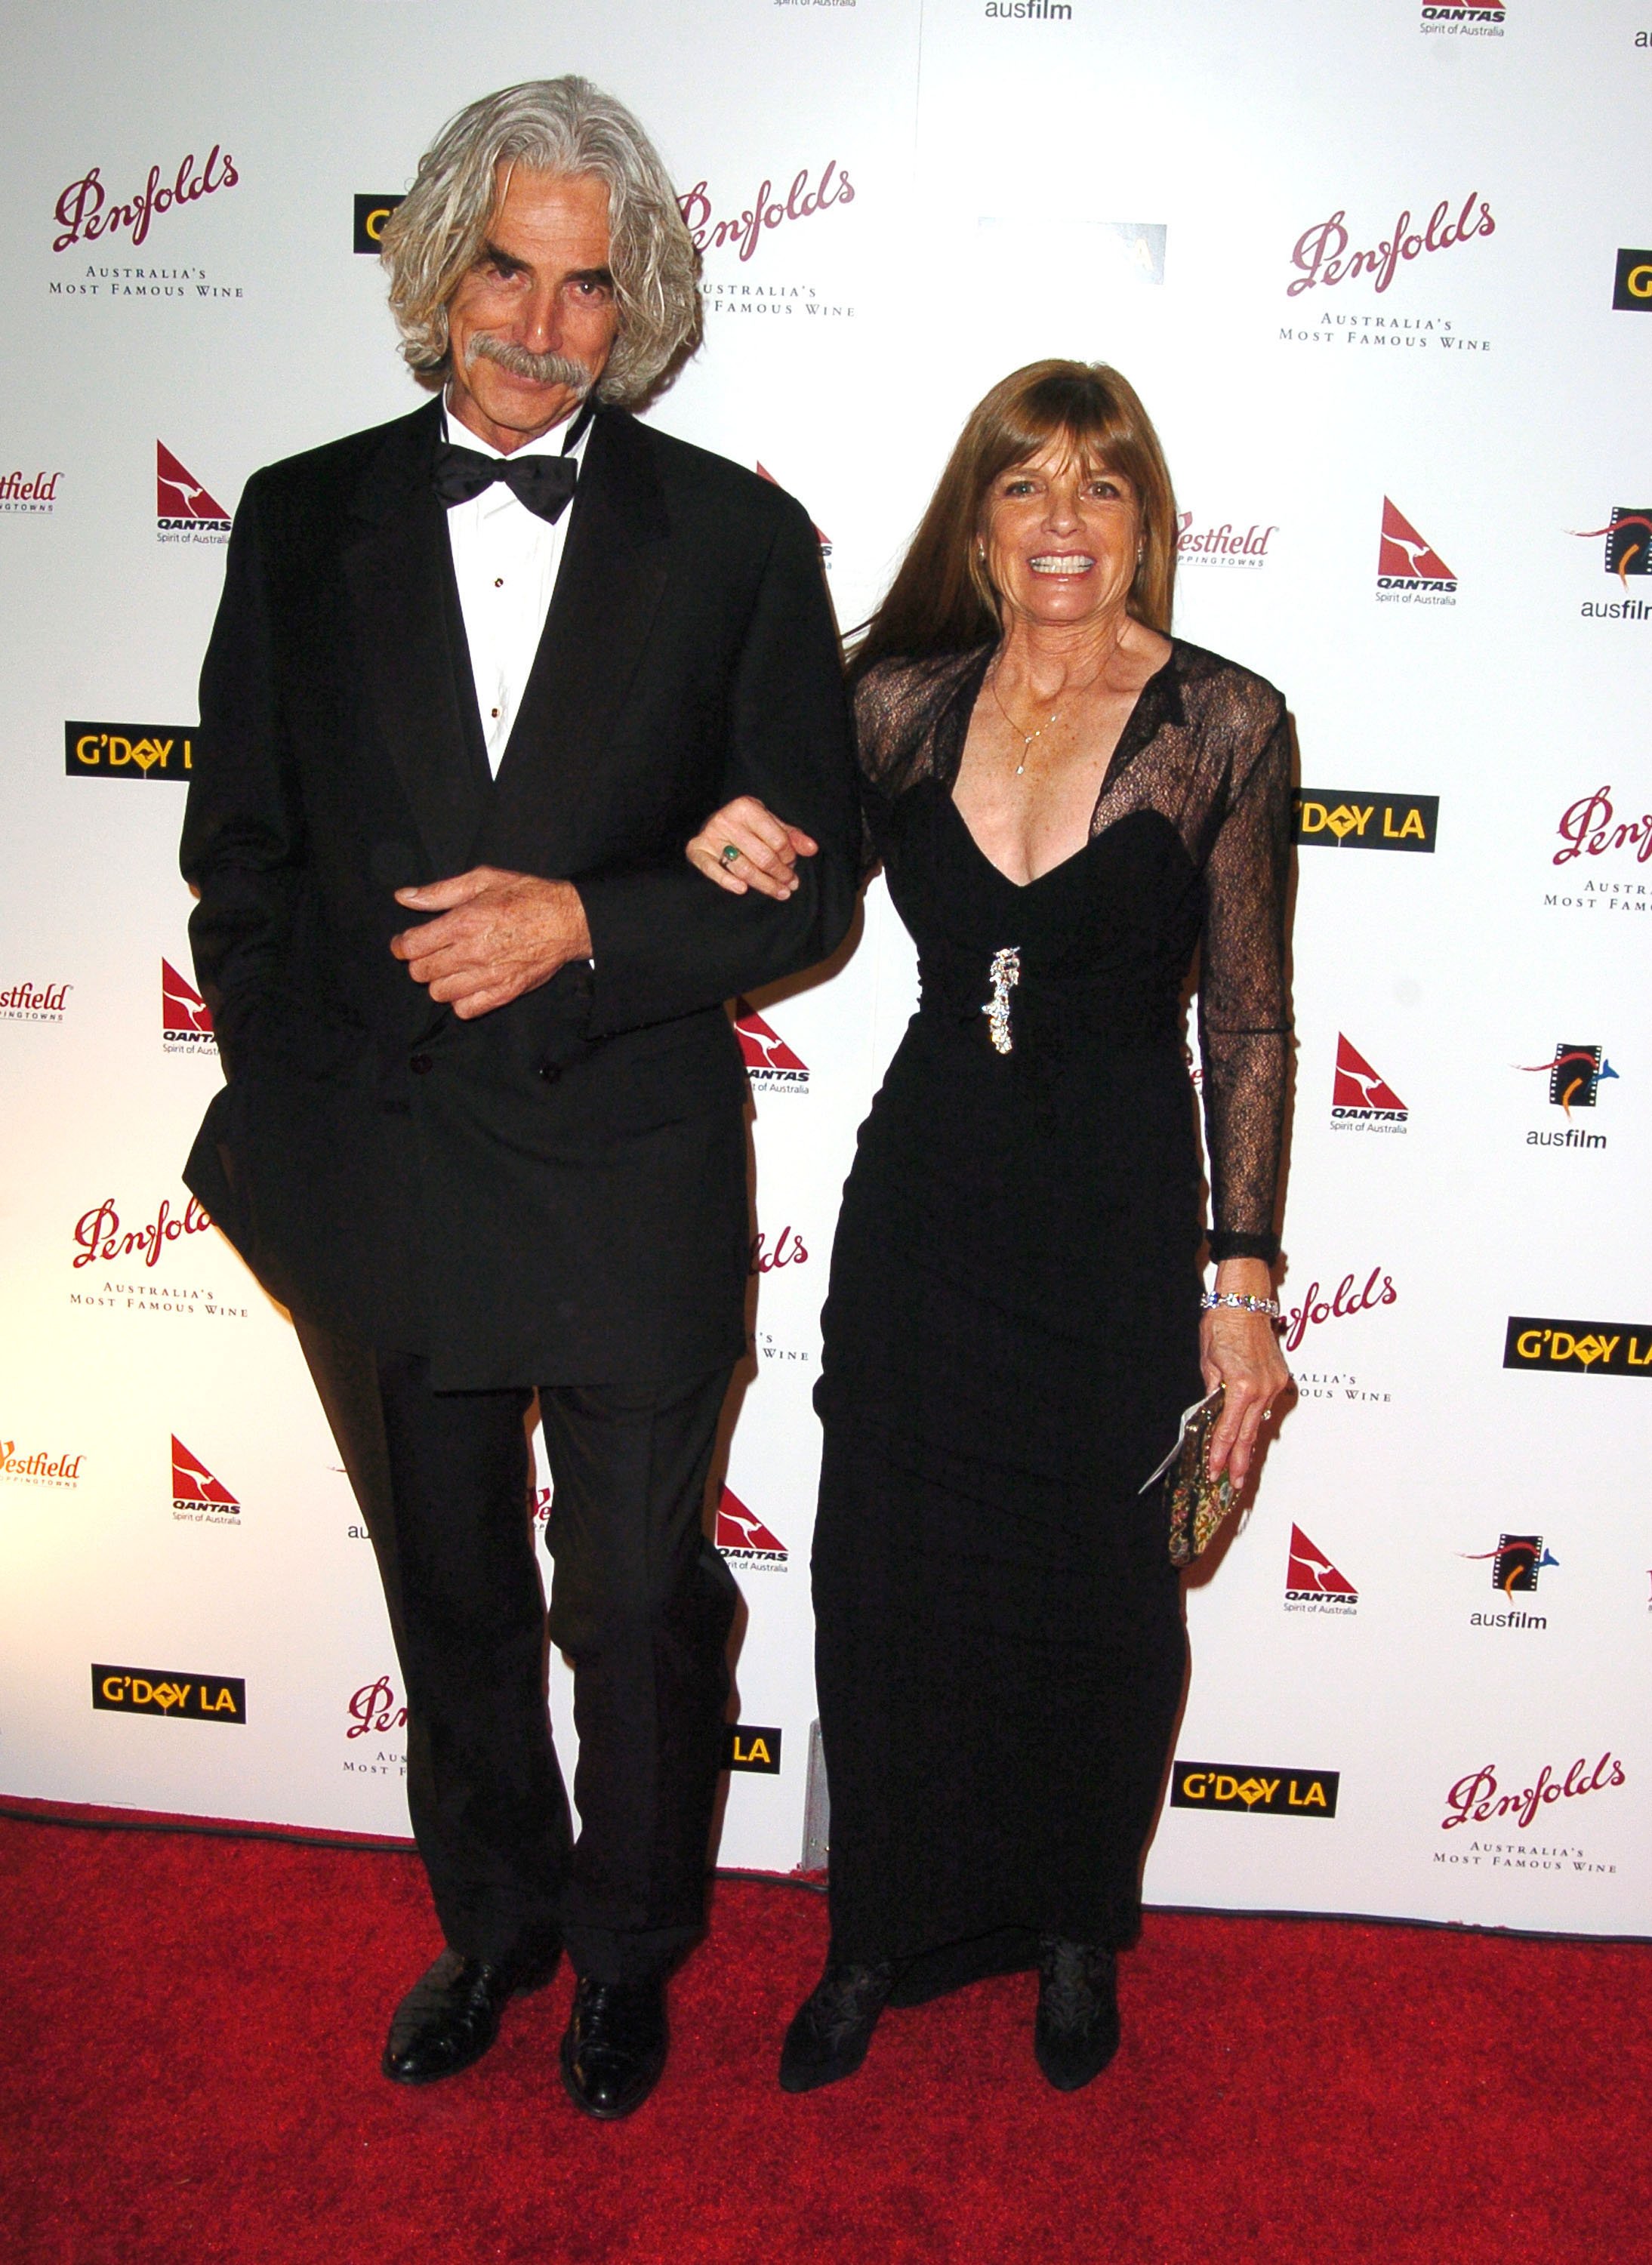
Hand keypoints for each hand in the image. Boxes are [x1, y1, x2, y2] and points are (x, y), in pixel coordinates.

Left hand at [390, 866, 591, 1018]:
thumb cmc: (526, 896)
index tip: (405, 943)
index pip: (413, 946)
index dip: (402, 945)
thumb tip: (403, 897)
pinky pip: (465, 1010)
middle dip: (420, 962)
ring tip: (450, 969)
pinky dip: (460, 1001)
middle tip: (431, 954)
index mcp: (465, 921)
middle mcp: (474, 951)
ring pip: (439, 993)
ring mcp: (490, 976)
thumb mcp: (482, 880)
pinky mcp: (505, 992)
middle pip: (422, 972)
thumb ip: (439, 891)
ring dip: (439, 982)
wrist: (568, 920)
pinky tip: (467, 985)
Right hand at [686, 795, 816, 899]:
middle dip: (780, 874)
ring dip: (764, 885)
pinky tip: (743, 890)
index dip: (790, 857)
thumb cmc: (748, 825)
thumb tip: (812, 848)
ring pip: (743, 869)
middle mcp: (726, 820)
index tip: (793, 865)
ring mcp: (710, 835)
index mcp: (746, 808)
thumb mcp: (770, 823)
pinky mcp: (696, 849)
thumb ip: (791, 836)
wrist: (714, 821)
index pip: (777, 840)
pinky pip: (713, 870)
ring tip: (780, 892)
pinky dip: (728, 882)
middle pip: (762, 857)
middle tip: (790, 884)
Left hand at [1199, 1263, 1292, 1488]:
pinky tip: (1250, 1439)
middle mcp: (1262, 1389)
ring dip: (1248, 1445)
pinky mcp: (1280, 1379)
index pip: (1228, 1429)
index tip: (1214, 1471)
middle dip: (1239, 1462)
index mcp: (1241, 1386)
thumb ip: (1212, 1393)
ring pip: (1258, 1423)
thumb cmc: (1222, 1325)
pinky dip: (1256, 1422)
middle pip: (1248, 1434)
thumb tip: (1212, 1415)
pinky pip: (1266, 1408)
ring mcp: (1274, 1384)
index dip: (1219, 1453)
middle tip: (1234, 1484)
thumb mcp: (1208, 1362)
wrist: (1246, 1301)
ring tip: (1241, 1469)